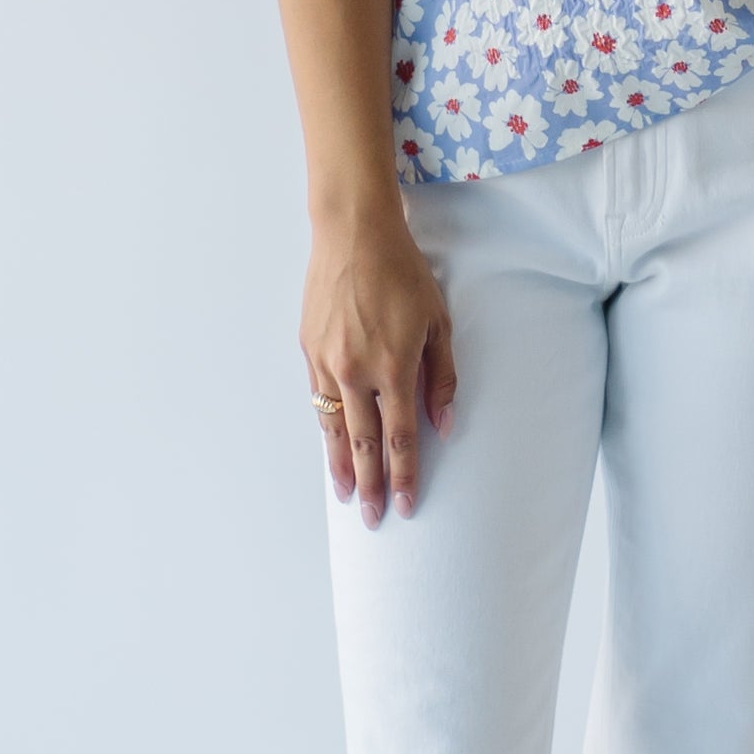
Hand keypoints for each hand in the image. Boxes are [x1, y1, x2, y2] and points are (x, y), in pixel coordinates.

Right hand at [302, 210, 456, 525]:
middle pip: (365, 444)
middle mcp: (356, 372)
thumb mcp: (437, 322)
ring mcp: (327, 363)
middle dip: (371, 485)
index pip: (400, 438)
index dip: (404, 476)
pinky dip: (326, 429)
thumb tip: (444, 424)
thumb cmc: (402, 273)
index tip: (406, 505)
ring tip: (345, 495)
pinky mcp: (309, 350)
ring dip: (342, 465)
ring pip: (335, 428)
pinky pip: (319, 401)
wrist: (353, 235)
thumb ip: (442, 377)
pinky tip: (332, 446)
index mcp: (393, 367)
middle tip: (373, 519)